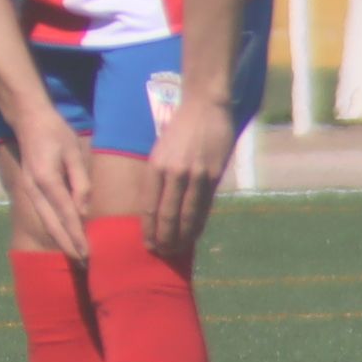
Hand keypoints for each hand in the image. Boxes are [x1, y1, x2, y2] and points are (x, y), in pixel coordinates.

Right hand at [3, 109, 94, 261]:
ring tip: (76, 256)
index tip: (88, 254)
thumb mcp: (74, 153)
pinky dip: (54, 229)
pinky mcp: (29, 189)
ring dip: (60, 240)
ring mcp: (29, 190)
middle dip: (68, 245)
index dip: (77, 236)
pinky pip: (43, 214)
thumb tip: (84, 210)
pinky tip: (64, 236)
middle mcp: (34, 189)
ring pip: (45, 222)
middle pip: (52, 224)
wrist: (28, 118)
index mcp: (47, 180)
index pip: (66, 214)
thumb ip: (80, 183)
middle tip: (84, 264)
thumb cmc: (56, 132)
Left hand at [143, 95, 233, 256]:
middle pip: (167, 214)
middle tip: (162, 254)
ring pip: (188, 214)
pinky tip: (195, 234)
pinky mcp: (214, 175)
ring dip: (182, 236)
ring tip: (177, 250)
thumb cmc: (179, 128)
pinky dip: (199, 223)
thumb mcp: (160, 149)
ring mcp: (195, 175)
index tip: (147, 244)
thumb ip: (159, 176)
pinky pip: (205, 205)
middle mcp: (173, 173)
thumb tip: (157, 205)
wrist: (205, 107)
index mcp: (155, 166)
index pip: (149, 206)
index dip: (149, 228)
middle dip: (164, 237)